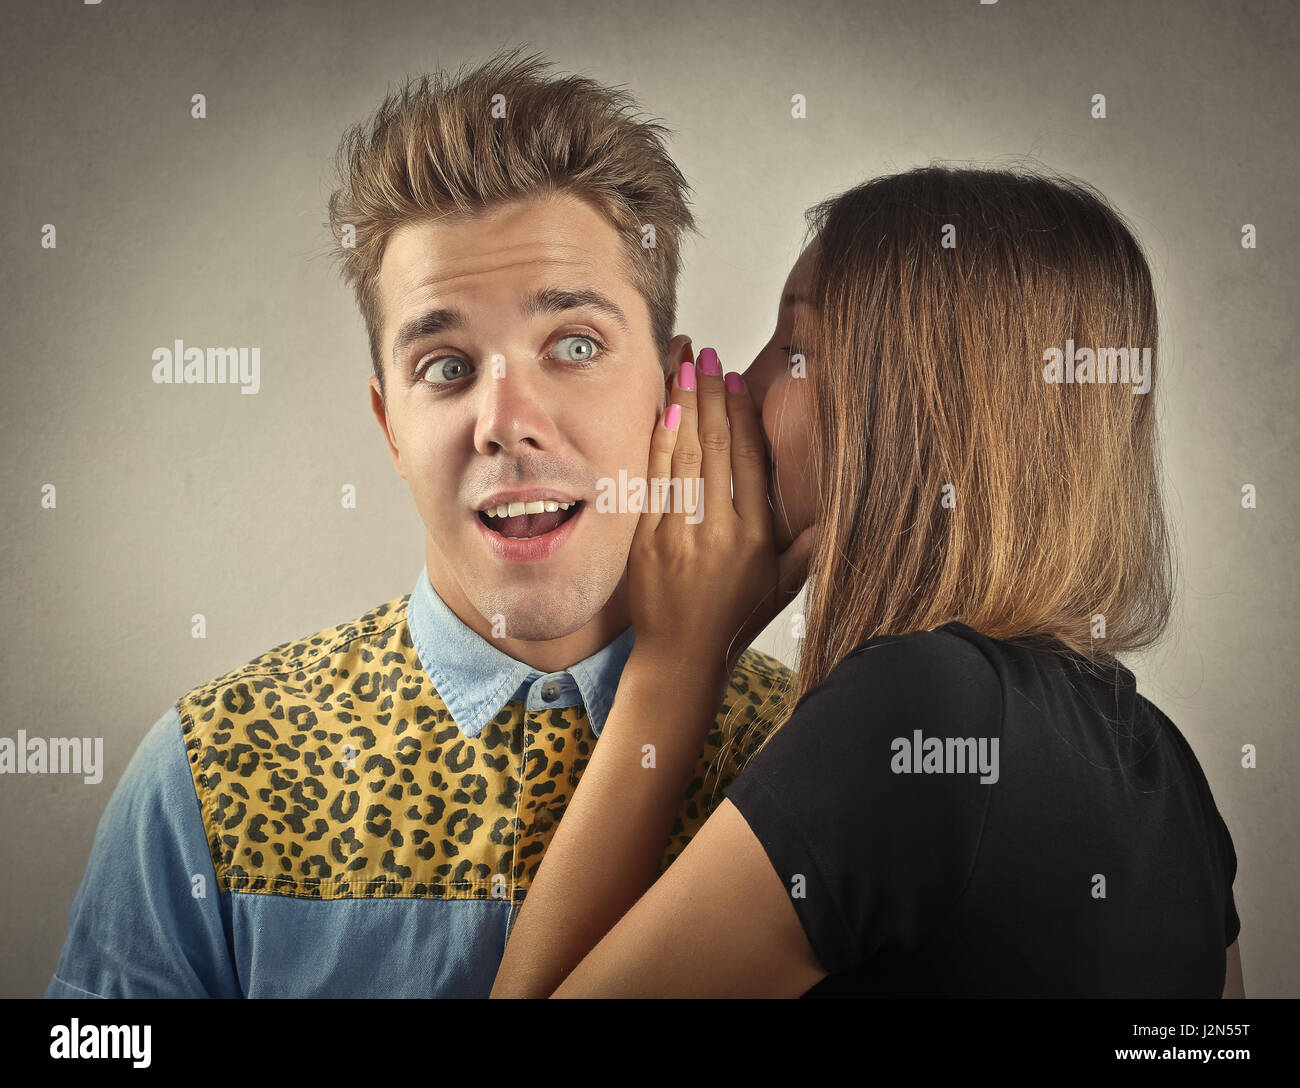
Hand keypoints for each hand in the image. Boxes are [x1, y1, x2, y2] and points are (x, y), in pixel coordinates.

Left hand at [629, 345, 816, 681]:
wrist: (680, 659)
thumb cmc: (735, 621)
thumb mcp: (783, 588)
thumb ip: (808, 548)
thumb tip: (835, 513)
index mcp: (755, 538)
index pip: (750, 461)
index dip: (742, 415)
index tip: (735, 379)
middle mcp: (718, 532)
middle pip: (714, 449)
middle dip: (708, 394)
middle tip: (704, 353)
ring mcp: (678, 536)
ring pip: (682, 458)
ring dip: (680, 406)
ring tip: (681, 365)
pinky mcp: (646, 542)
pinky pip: (653, 484)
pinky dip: (657, 446)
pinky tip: (661, 413)